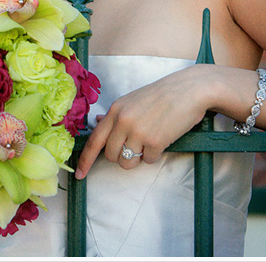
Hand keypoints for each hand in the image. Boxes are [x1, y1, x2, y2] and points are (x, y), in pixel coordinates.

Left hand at [75, 65, 208, 178]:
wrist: (187, 91)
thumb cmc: (160, 95)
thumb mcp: (131, 100)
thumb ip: (115, 115)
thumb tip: (98, 123)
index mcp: (115, 110)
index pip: (94, 140)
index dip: (84, 159)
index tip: (79, 174)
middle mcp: (123, 121)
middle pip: (110, 155)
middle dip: (120, 156)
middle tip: (134, 145)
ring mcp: (138, 132)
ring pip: (127, 162)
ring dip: (137, 158)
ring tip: (148, 141)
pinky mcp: (155, 142)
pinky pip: (148, 161)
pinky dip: (155, 154)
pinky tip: (162, 138)